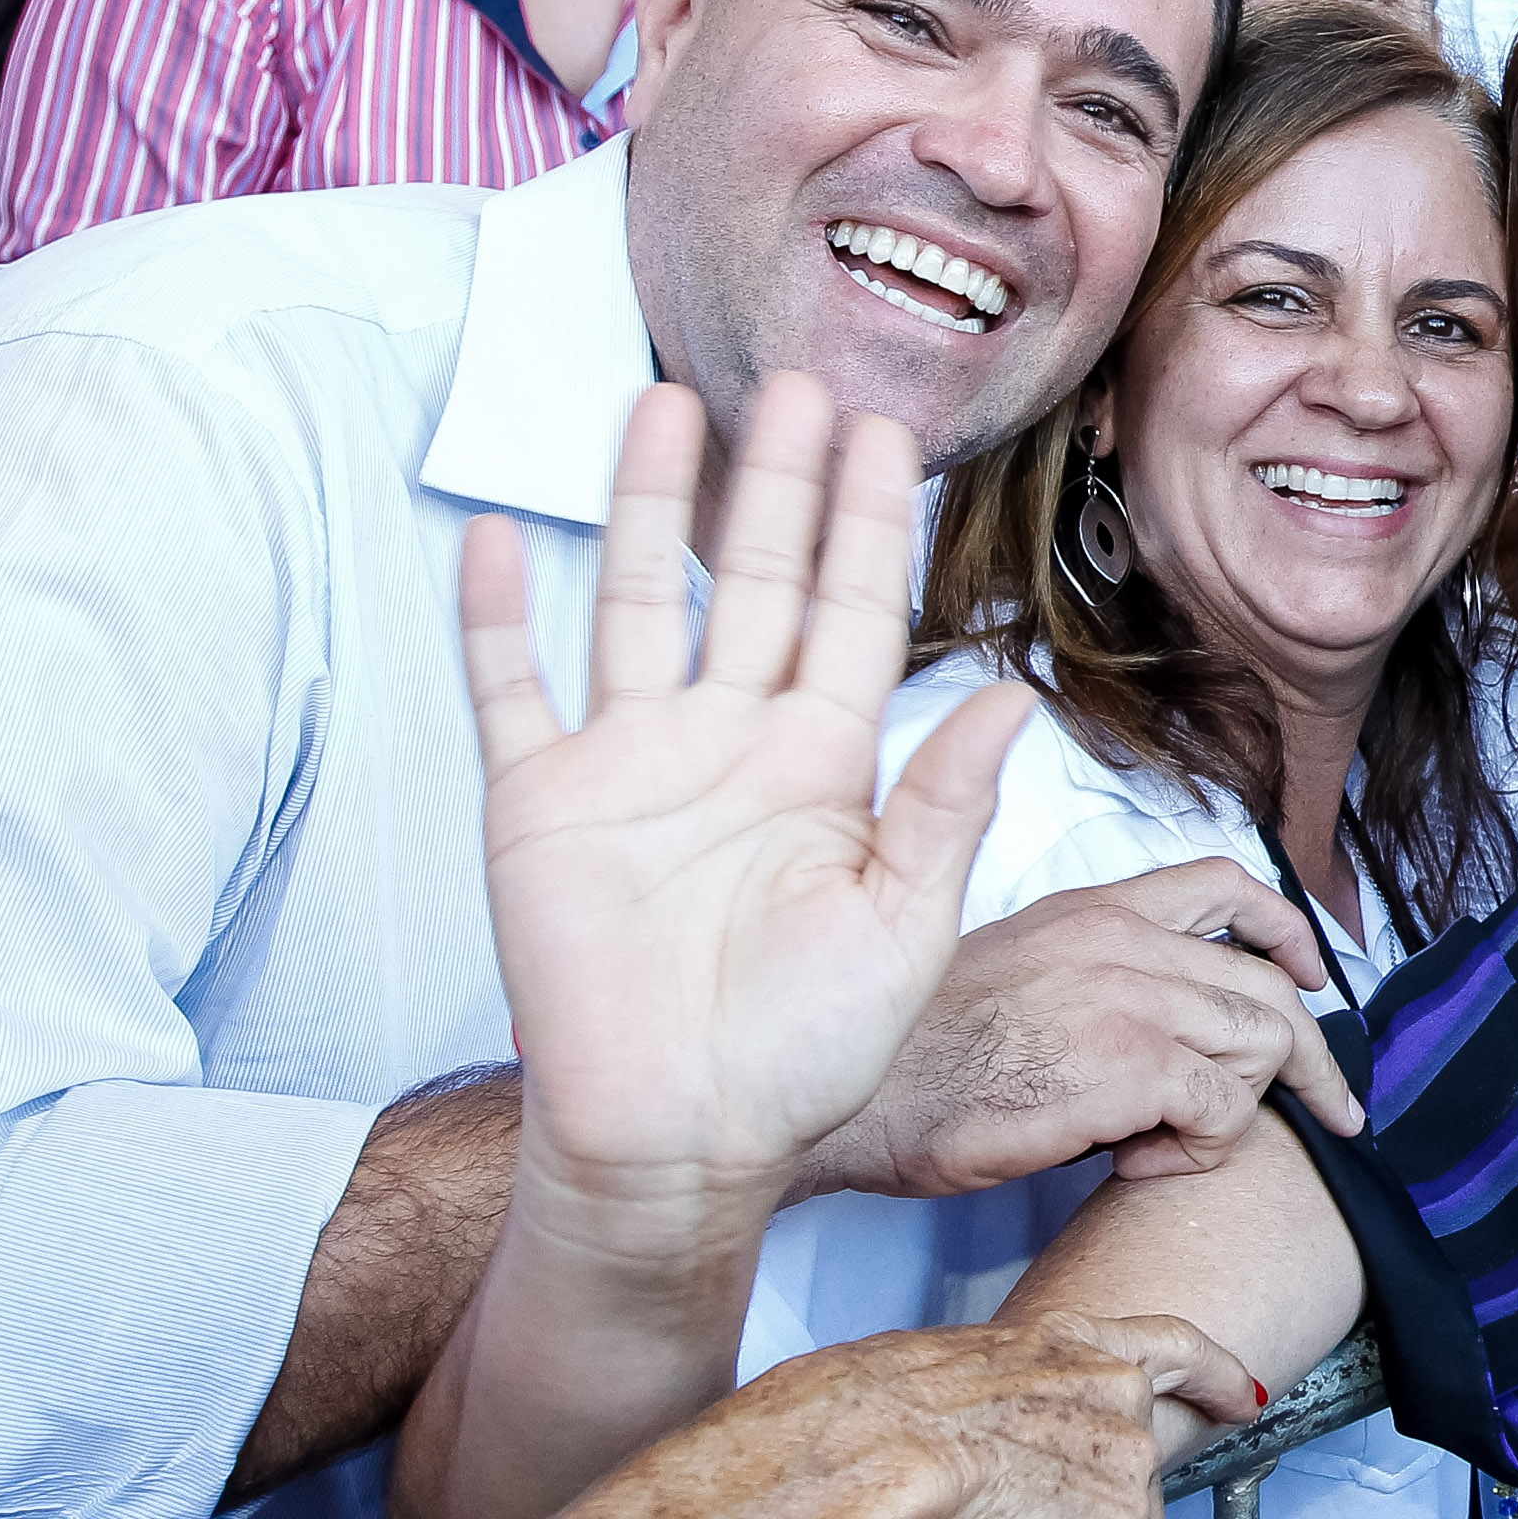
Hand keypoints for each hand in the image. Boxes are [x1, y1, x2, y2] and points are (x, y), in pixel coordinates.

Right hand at [447, 1314, 1259, 1518]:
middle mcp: (1109, 1388)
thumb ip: (993, 1389)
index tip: (1237, 1388)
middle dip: (1098, 1482)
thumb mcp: (927, 1370)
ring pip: (1122, 1518)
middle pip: (1143, 1451)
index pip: (1168, 1346)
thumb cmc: (852, 1416)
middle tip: (1034, 1502)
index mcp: (1056, 1340)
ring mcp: (1125, 1455)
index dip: (1208, 1371)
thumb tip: (988, 1430)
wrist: (863, 1457)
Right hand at [460, 373, 1036, 1215]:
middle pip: (759, 580)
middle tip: (797, 377)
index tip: (886, 430)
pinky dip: (497, 614)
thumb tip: (1020, 696)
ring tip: (663, 403)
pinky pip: (512, 688)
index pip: (856, 612)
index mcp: (825, 764)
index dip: (868, 522)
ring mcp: (632, 764)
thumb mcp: (903, 927)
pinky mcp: (541, 803)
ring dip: (651, 506)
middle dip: (776, 481)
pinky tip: (501, 535)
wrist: (682, 1141)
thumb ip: (946, 806)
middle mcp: (731, 742)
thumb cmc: (807, 1054)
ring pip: (642, 601)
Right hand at [802, 858, 1364, 1195]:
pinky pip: (1225, 1113)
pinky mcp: (1131, 1066)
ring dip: (1236, 1114)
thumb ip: (1093, 980)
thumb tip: (1158, 1035)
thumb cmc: (910, 1056)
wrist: (853, 1094)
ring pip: (1260, 1049)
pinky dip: (1201, 1153)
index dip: (1286, 929)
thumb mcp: (1013, 974)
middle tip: (1335, 1114)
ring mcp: (1132, 998)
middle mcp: (1124, 941)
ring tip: (1161, 1146)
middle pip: (1268, 989)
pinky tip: (1137, 1164)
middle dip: (1313, 1060)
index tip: (1313, 975)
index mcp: (1093, 911)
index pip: (1225, 885)